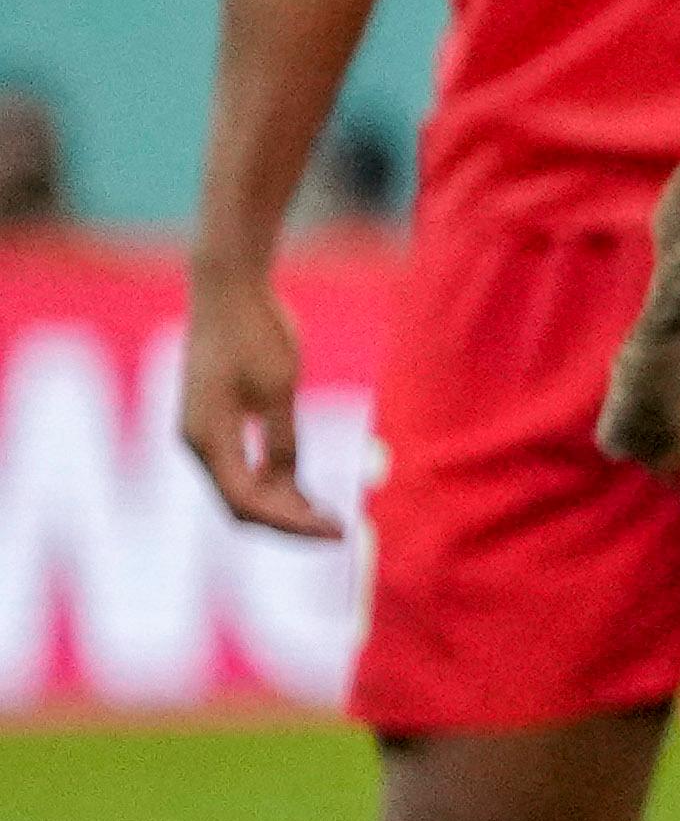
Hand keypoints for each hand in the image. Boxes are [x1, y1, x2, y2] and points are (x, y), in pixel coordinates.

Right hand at [173, 264, 338, 546]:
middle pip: (241, 506)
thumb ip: (282, 440)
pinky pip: (241, 468)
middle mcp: (198, 443)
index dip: (293, 524)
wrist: (229, 289)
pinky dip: (272, 484)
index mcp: (207, 439)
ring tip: (329, 516)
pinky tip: (305, 489)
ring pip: (239, 490)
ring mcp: (204, 434)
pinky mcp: (215, 422)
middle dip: (289, 523)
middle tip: (339, 530)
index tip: (337, 531)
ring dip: (282, 507)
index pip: (247, 504)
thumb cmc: (255, 332)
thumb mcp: (279, 388)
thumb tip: (289, 486)